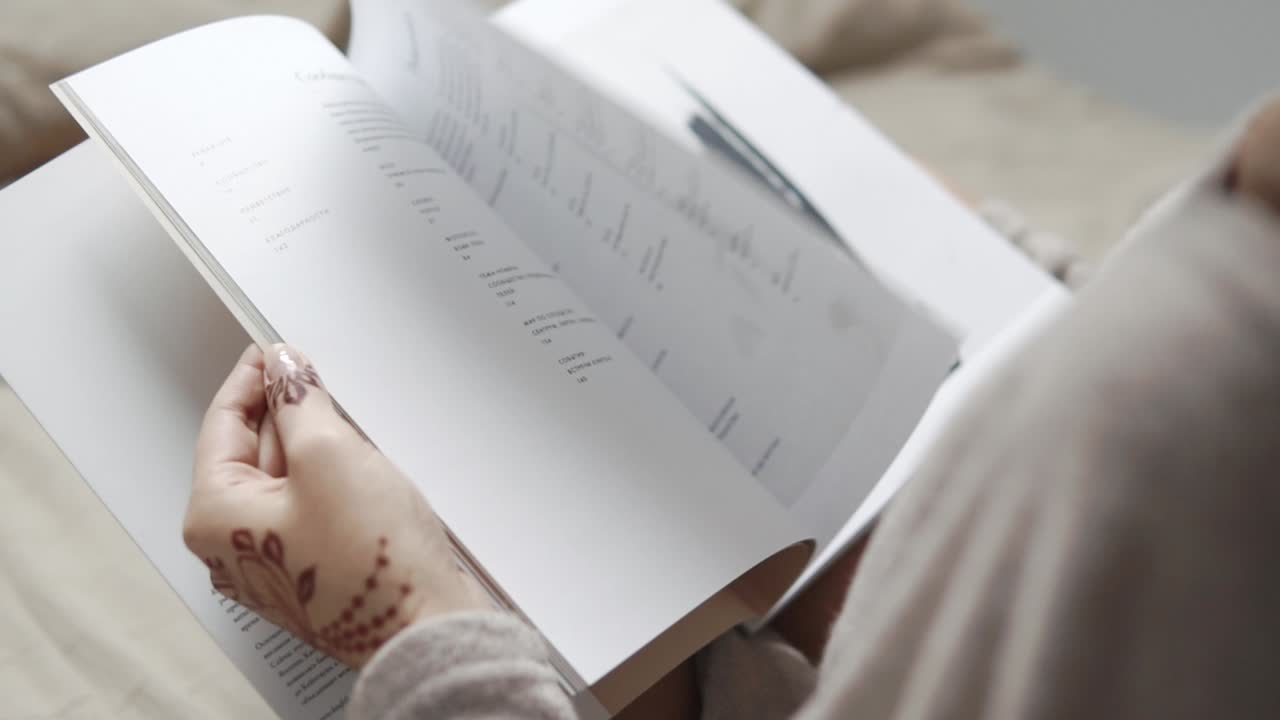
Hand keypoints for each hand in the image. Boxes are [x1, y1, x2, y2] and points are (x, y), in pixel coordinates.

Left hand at [184, 344, 487, 666]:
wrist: (423, 622)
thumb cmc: (372, 559)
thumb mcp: (329, 454)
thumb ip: (298, 401)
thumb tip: (284, 369)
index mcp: (215, 517)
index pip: (222, 424)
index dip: (252, 379)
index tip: (275, 352)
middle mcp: (233, 545)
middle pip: (251, 452)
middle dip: (285, 411)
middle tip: (316, 376)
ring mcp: (274, 562)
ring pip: (284, 479)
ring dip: (311, 443)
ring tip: (347, 420)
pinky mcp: (312, 570)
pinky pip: (308, 506)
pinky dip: (327, 476)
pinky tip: (358, 461)